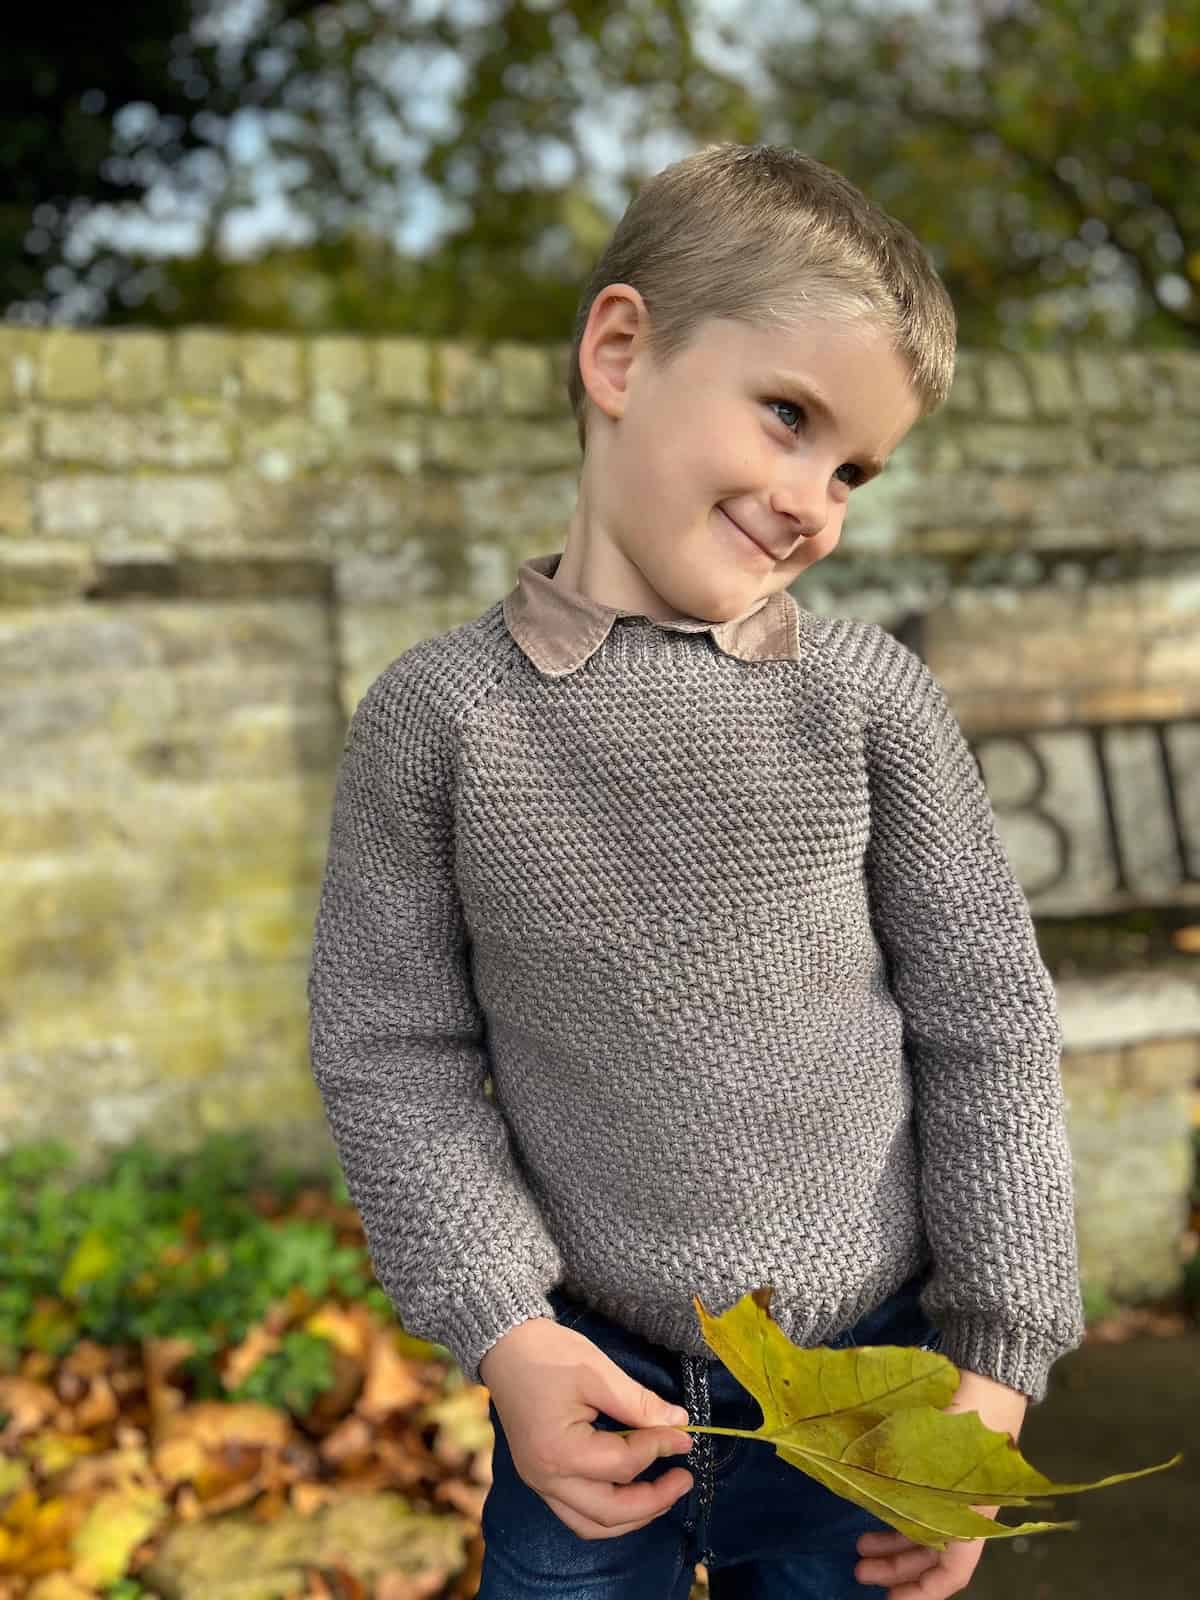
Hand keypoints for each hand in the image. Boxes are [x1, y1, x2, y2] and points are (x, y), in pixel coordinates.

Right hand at [479, 1314, 693, 1539]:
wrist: (504, 1346)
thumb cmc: (548, 1353)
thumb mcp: (598, 1372)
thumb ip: (640, 1404)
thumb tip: (680, 1425)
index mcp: (559, 1451)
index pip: (624, 1464)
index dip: (660, 1448)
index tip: (685, 1434)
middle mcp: (546, 1478)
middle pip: (610, 1513)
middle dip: (654, 1501)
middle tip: (684, 1479)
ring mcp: (539, 1483)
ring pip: (592, 1525)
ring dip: (632, 1517)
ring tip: (663, 1493)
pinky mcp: (539, 1478)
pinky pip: (577, 1513)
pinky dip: (608, 1511)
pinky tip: (630, 1491)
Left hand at [853, 1366, 1028, 1597]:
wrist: (992, 1372)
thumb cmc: (963, 1413)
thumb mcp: (924, 1447)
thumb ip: (895, 1477)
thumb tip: (861, 1495)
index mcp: (972, 1515)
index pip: (952, 1572)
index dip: (922, 1593)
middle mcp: (968, 1510)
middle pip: (933, 1555)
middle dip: (896, 1569)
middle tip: (858, 1571)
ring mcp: (959, 1490)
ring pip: (925, 1529)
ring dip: (894, 1542)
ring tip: (859, 1545)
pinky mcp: (947, 1468)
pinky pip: (922, 1504)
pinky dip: (898, 1512)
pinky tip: (873, 1505)